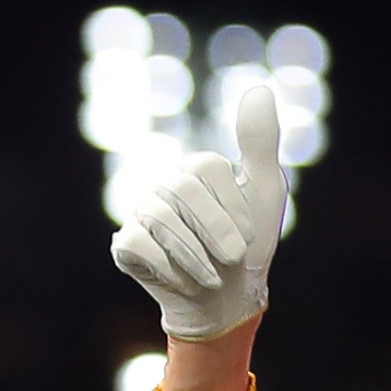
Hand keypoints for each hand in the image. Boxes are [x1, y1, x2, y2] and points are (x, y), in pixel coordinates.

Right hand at [110, 79, 290, 343]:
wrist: (228, 300)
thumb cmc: (248, 245)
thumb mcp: (264, 192)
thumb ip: (259, 142)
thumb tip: (259, 90)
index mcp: (195, 169)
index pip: (207, 167)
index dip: (232, 206)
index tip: (249, 236)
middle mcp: (164, 185)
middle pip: (183, 189)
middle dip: (215, 230)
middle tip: (233, 259)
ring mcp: (142, 213)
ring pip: (161, 220)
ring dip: (196, 256)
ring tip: (212, 277)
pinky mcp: (126, 245)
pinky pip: (138, 245)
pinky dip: (170, 268)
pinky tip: (186, 281)